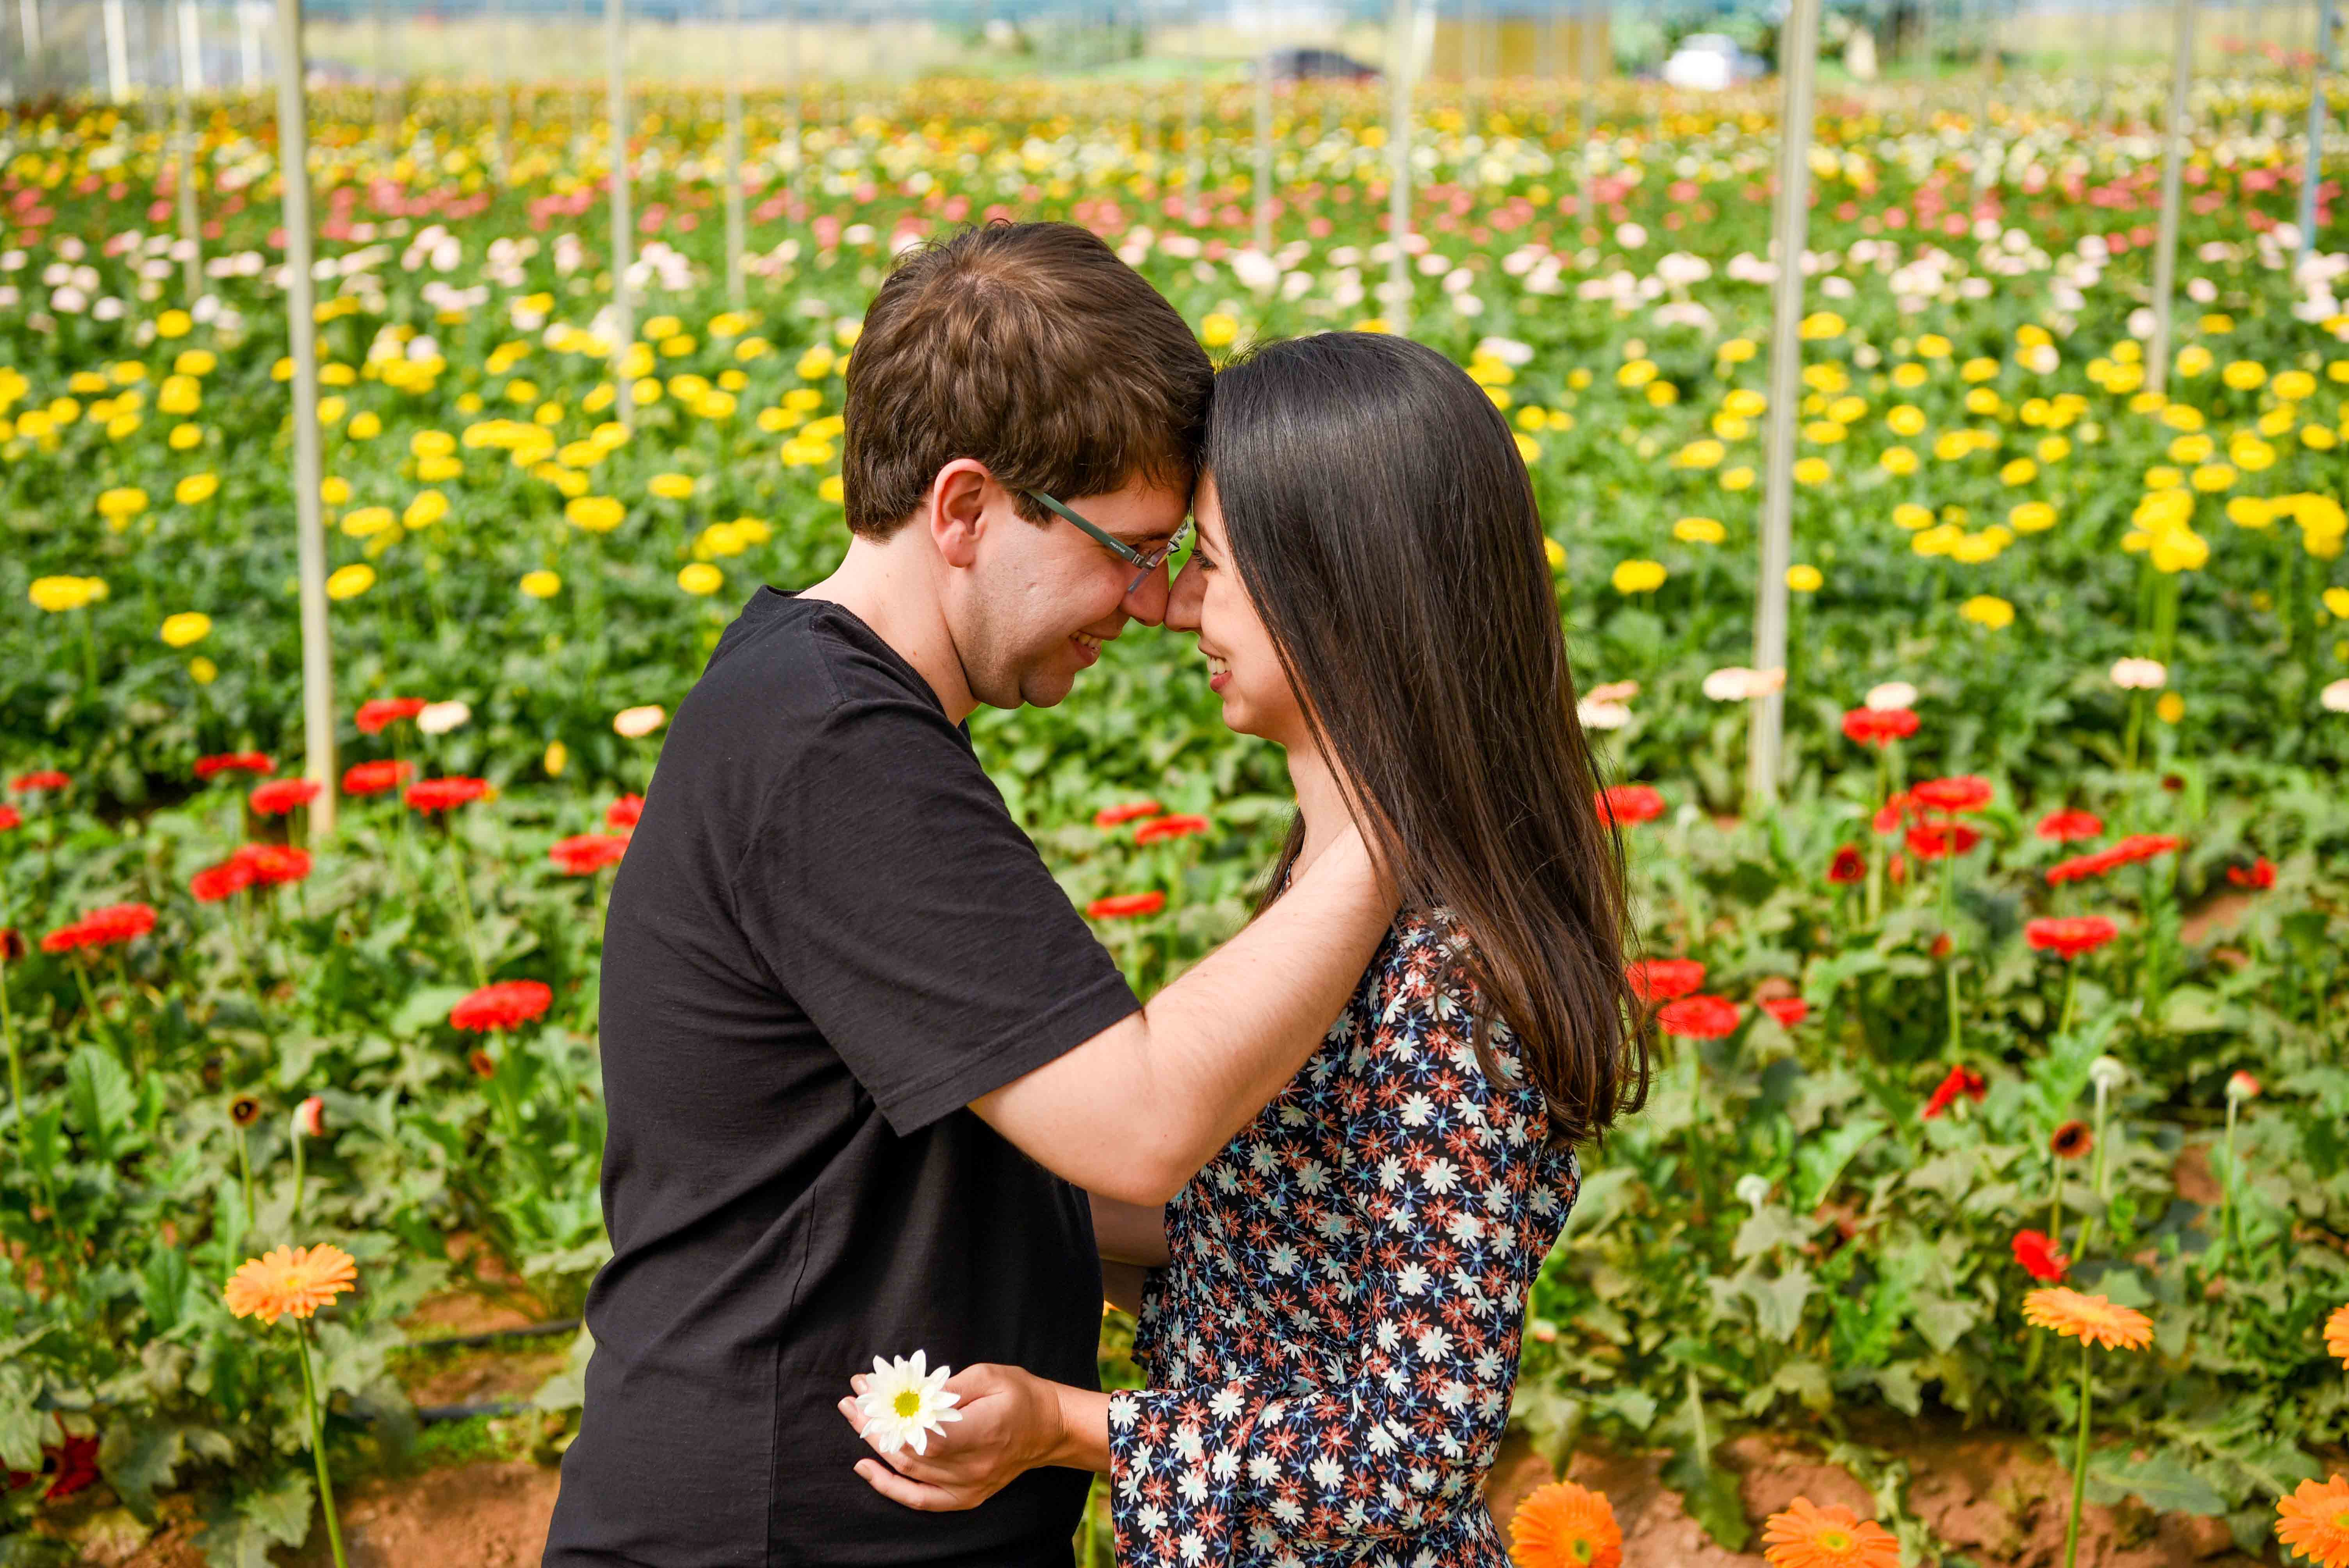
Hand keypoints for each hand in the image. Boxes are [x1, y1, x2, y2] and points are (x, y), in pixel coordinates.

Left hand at [836, 1362, 1068, 1510]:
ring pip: (909, 1474)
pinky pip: (920, 1499)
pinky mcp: (964, 1497)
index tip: (868, 1391)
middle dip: (874, 1425)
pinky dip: (890, 1487)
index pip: (927, 1436)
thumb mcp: (989, 1376)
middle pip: (910, 1453)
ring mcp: (968, 1487)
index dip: (891, 1416)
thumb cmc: (1020, 1395)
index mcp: (983, 1432)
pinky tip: (866, 1468)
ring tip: (854, 1419)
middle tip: (852, 1400)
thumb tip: (911, 1394)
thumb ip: (950, 1386)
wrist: (1049, 1429)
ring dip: (875, 1447)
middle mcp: (974, 1467)